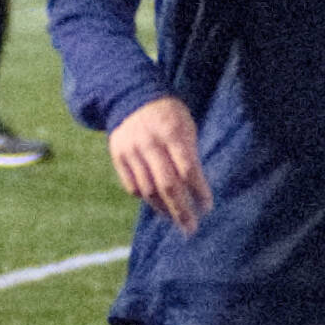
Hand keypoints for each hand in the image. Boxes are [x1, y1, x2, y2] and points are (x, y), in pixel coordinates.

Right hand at [107, 96, 212, 234]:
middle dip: (181, 210)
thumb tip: (196, 192)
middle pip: (167, 185)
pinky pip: (132, 186)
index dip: (199, 192)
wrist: (131, 96)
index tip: (207, 207)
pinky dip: (146, 199)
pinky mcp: (117, 155)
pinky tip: (158, 205)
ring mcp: (131, 149)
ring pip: (148, 190)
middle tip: (190, 228)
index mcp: (172, 132)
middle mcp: (149, 142)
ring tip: (176, 220)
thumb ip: (190, 155)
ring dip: (164, 209)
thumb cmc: (169, 116)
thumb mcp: (185, 126)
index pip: (188, 170)